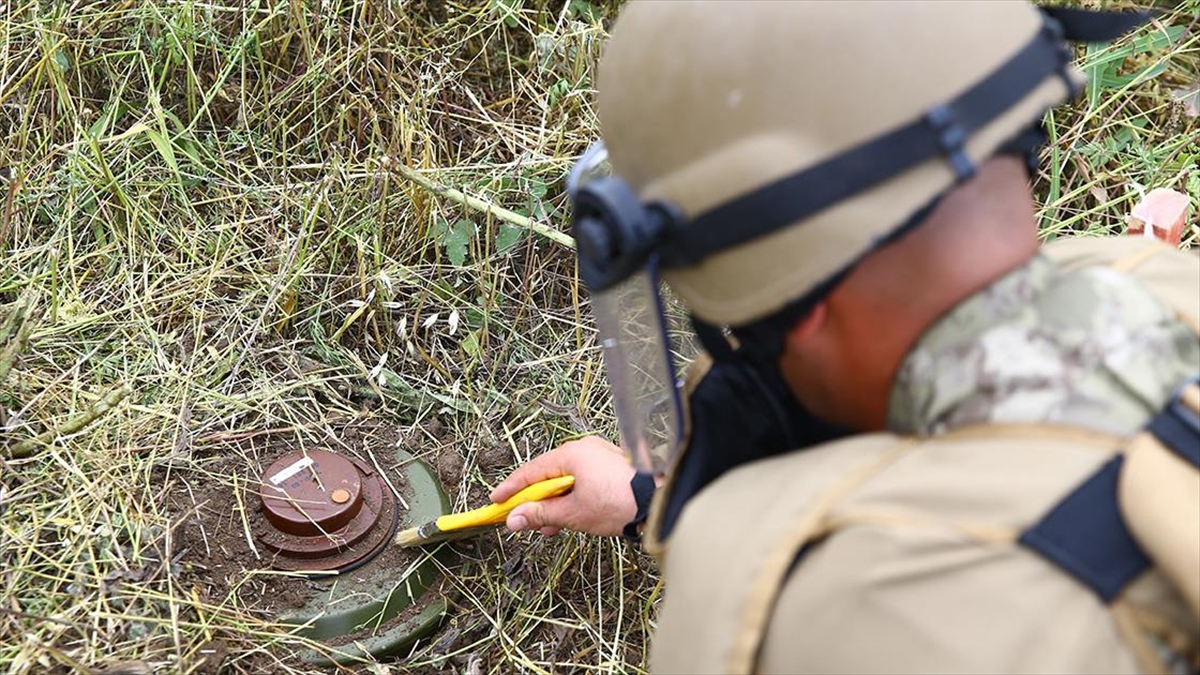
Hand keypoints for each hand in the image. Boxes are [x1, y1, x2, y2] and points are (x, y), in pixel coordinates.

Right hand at [490, 436, 636, 536]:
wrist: (660, 503)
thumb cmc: (619, 503)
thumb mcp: (573, 513)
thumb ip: (541, 514)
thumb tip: (515, 519)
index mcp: (573, 453)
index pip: (531, 471)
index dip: (511, 489)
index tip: (496, 502)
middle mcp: (586, 449)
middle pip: (549, 475)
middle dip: (535, 500)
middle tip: (519, 519)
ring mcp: (601, 457)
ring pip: (567, 481)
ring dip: (554, 504)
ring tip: (545, 527)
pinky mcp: (613, 469)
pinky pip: (583, 482)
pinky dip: (572, 499)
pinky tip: (566, 520)